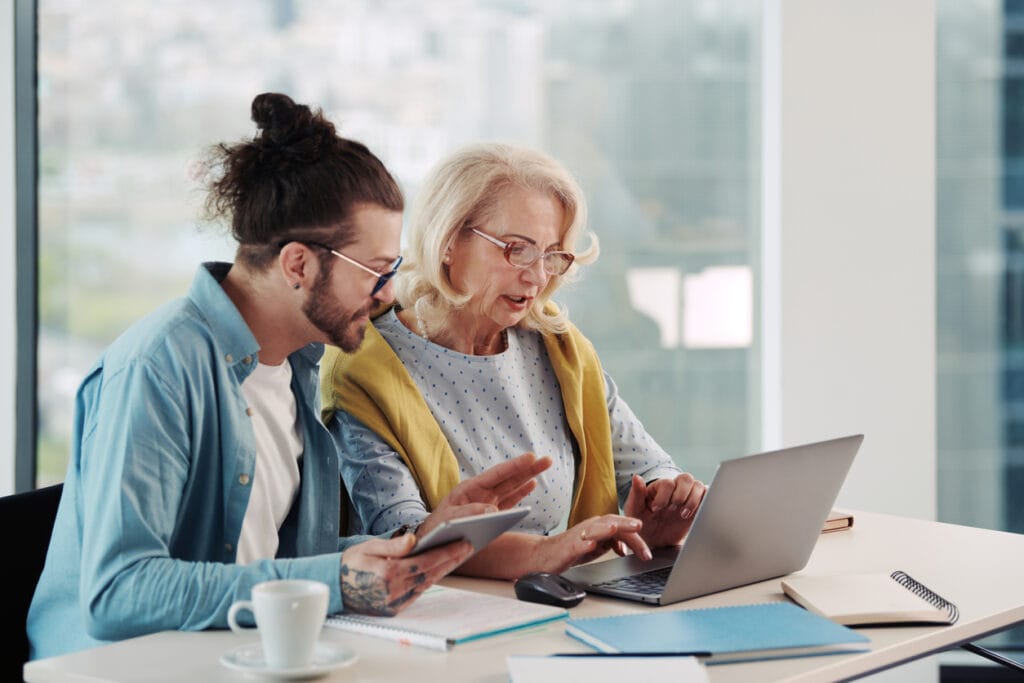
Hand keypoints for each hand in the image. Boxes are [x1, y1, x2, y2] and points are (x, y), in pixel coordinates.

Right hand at [339, 533, 472, 615]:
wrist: (335, 586)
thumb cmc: (352, 563)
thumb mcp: (369, 547)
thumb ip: (393, 545)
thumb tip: (413, 540)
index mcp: (388, 573)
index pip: (426, 561)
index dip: (446, 552)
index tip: (463, 543)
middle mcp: (393, 591)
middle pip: (430, 573)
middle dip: (451, 559)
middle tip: (468, 547)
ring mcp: (394, 602)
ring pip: (426, 584)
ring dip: (443, 569)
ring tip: (458, 555)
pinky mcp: (394, 609)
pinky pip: (417, 592)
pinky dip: (430, 580)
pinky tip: (439, 569)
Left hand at [417, 452, 551, 536]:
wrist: (432, 540)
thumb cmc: (438, 527)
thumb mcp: (448, 519)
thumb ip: (468, 514)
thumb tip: (493, 511)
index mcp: (470, 489)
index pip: (497, 475)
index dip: (514, 466)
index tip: (531, 457)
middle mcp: (481, 493)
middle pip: (509, 478)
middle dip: (528, 468)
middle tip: (546, 459)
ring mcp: (487, 502)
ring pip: (512, 487)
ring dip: (528, 477)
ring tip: (544, 465)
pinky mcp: (491, 513)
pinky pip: (509, 501)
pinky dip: (521, 493)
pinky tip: (532, 484)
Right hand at [539, 514, 651, 573]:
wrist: (545, 555)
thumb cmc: (571, 549)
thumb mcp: (596, 546)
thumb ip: (611, 542)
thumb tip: (626, 545)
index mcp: (599, 527)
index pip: (621, 528)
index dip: (635, 539)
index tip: (647, 554)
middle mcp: (590, 528)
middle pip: (609, 522)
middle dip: (624, 523)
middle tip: (639, 525)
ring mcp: (578, 537)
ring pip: (593, 529)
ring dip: (605, 528)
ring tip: (615, 528)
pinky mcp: (567, 548)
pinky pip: (576, 545)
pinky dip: (584, 544)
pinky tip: (591, 545)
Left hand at [623, 473, 706, 548]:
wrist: (654, 542)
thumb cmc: (641, 524)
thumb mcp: (634, 510)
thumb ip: (636, 494)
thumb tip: (636, 477)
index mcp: (659, 487)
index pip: (668, 483)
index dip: (664, 496)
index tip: (656, 510)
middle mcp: (675, 489)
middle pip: (686, 478)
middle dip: (681, 495)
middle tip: (672, 510)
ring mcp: (687, 498)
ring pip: (699, 486)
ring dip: (693, 500)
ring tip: (683, 515)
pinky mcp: (697, 508)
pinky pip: (708, 498)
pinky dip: (706, 502)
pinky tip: (694, 515)